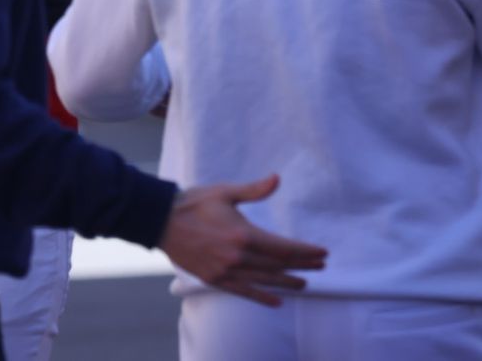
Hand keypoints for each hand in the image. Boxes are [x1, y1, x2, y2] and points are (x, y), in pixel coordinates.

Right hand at [158, 174, 326, 306]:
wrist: (159, 221)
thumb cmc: (192, 203)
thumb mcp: (224, 192)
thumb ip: (253, 190)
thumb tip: (277, 179)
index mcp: (243, 235)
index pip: (284, 247)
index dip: (305, 251)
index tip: (322, 253)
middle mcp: (238, 257)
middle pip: (278, 265)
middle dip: (302, 265)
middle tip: (320, 266)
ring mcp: (226, 271)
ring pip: (265, 281)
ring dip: (287, 282)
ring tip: (304, 284)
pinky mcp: (215, 279)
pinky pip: (244, 292)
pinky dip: (262, 297)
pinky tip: (276, 301)